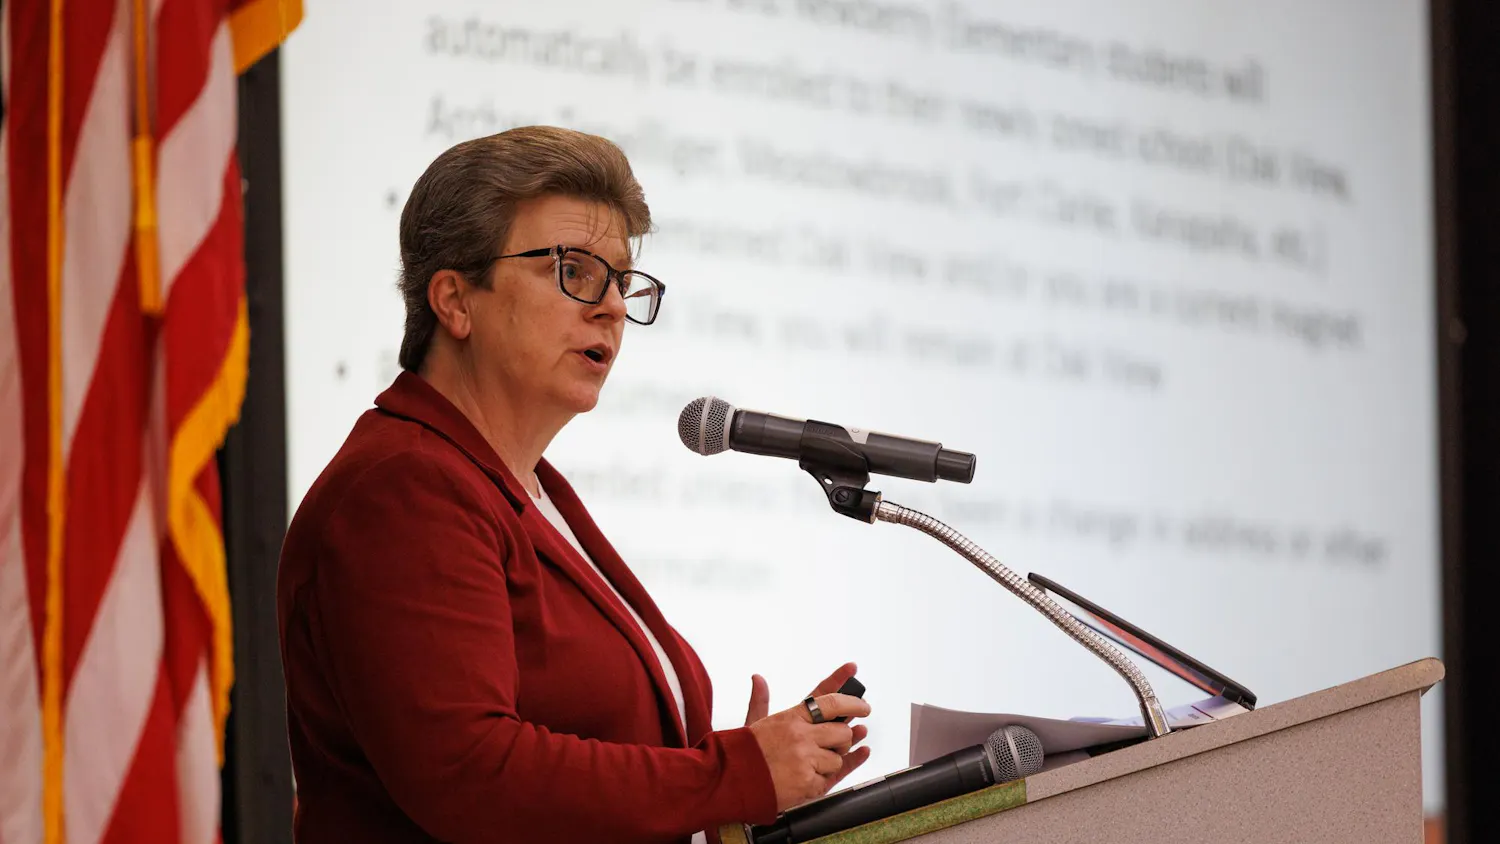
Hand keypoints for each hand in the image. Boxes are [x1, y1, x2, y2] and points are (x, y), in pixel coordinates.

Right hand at [744, 663, 872, 811]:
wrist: (730, 782)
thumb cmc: (744, 753)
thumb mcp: (753, 723)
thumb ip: (760, 700)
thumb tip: (758, 679)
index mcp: (791, 717)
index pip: (829, 699)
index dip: (850, 698)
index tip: (860, 695)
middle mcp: (802, 735)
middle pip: (842, 731)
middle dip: (844, 737)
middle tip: (838, 740)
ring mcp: (806, 759)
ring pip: (839, 757)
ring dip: (830, 762)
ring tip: (810, 764)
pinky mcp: (809, 783)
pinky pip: (830, 779)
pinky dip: (822, 780)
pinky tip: (818, 774)